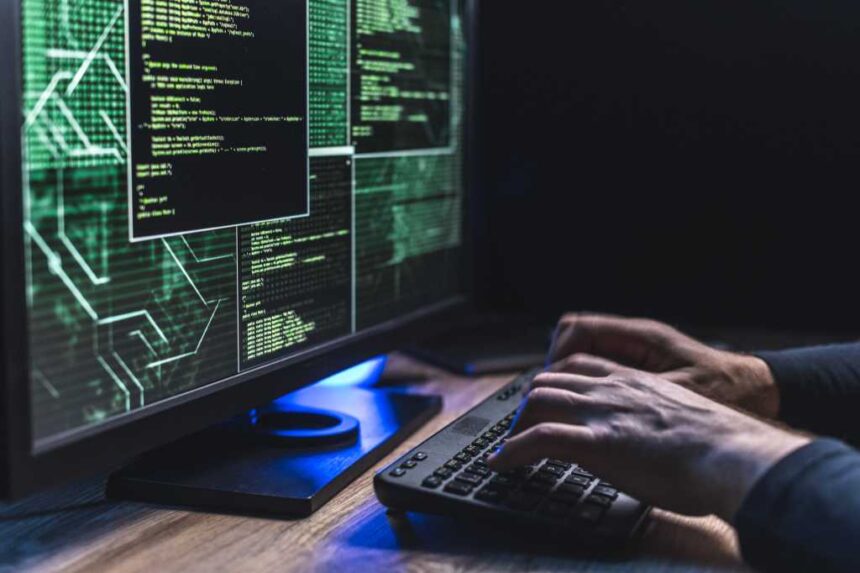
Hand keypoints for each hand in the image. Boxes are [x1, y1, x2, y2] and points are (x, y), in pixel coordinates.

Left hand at [488, 369, 809, 520]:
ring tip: (509, 444)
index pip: (580, 365)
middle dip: (530, 401)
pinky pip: (540, 438)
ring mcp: (603, 412)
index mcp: (635, 381)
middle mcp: (613, 388)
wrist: (736, 456)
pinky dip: (512, 450)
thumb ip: (656, 417)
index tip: (547, 398)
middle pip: (551, 379)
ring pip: (540, 399)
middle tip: (522, 426)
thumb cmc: (722, 447)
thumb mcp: (683, 417)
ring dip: (518, 423)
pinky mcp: (598, 441)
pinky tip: (500, 462)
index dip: (557, 380)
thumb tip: (651, 438)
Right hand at [548, 313, 779, 418]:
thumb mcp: (677, 395)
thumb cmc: (728, 392)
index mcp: (640, 337)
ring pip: (583, 354)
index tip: (548, 385)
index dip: (555, 354)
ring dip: (568, 378)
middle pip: (573, 339)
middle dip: (554, 368)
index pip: (576, 328)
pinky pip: (600, 368)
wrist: (762, 393)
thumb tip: (591, 397)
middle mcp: (634, 339)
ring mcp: (637, 353)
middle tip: (546, 401)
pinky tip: (587, 412)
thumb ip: (632, 391)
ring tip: (561, 409)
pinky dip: (586, 386)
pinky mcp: (642, 369)